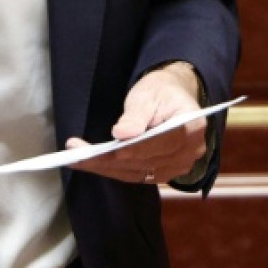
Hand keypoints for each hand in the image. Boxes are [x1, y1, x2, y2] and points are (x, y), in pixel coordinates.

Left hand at [67, 62, 206, 184]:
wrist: (171, 98)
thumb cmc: (160, 92)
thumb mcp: (147, 94)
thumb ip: (136, 115)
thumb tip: (122, 134)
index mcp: (192, 127)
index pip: (162, 142)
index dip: (136, 148)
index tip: (110, 150)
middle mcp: (190, 152)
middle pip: (146, 160)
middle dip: (109, 159)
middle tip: (77, 154)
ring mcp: (178, 166)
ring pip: (137, 172)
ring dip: (104, 167)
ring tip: (76, 159)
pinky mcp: (164, 173)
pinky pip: (135, 175)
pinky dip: (111, 169)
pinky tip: (89, 163)